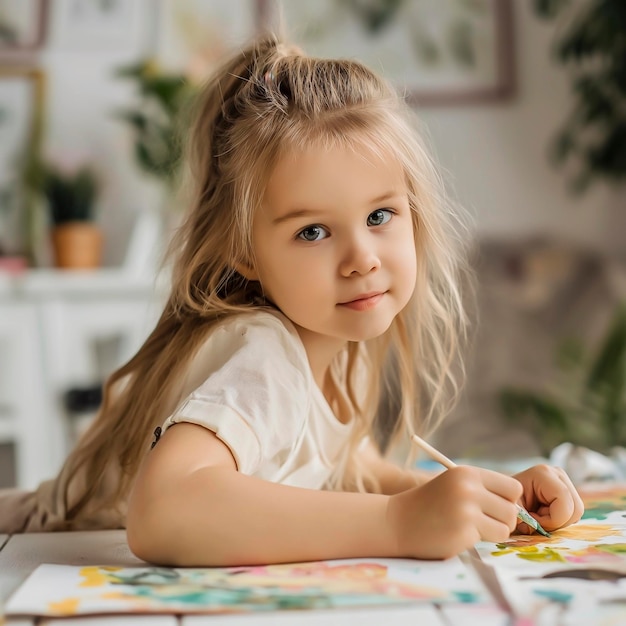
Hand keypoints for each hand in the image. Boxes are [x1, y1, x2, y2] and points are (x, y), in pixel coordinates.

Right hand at [387, 465, 522, 559]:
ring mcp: (466, 511)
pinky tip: (457, 534)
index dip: (507, 500)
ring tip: (471, 528)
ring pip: (506, 527)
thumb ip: (482, 489)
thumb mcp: (454, 485)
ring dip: (493, 532)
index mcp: (467, 473)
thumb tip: (518, 504)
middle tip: (482, 521)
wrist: (397, 521)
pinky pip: (489, 540)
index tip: (493, 507)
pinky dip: (477, 540)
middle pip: (513, 510)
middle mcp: (469, 489)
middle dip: (502, 519)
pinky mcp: (463, 532)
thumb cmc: (429, 504)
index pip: (513, 487)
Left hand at [513, 464, 583, 532]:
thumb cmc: (506, 499)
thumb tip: (532, 528)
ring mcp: (564, 481)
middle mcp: (558, 474)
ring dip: (558, 521)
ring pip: (577, 512)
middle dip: (556, 521)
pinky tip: (543, 513)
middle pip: (575, 509)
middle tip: (535, 519)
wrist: (504, 492)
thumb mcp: (511, 508)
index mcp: (543, 473)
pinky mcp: (567, 490)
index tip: (533, 520)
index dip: (553, 519)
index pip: (565, 502)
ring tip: (537, 515)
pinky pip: (574, 513)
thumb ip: (522, 518)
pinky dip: (560, 519)